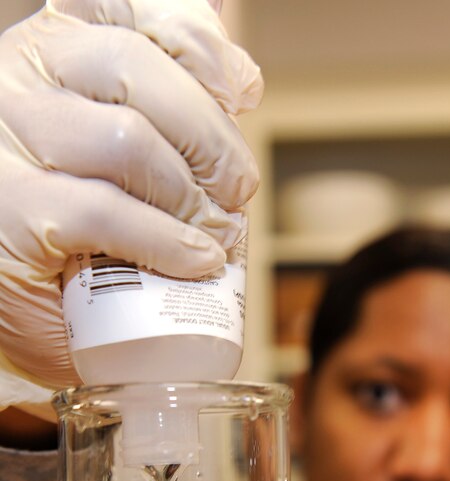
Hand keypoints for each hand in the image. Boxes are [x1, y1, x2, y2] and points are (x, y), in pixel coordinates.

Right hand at [0, 0, 262, 397]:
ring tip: (215, 233)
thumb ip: (164, 111)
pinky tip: (195, 260)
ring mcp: (8, 143)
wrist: (25, 296)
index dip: (196, 40)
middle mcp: (19, 78)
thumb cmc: (78, 227)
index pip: (124, 6)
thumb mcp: (117, 154)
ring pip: (127, 140)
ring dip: (190, 194)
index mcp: (50, 50)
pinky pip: (108, 213)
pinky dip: (168, 241)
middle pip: (136, 67)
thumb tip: (240, 79)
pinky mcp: (12, 212)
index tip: (239, 91)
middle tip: (236, 189)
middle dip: (210, 135)